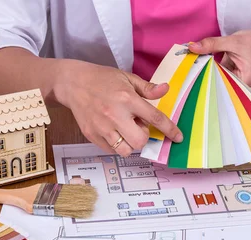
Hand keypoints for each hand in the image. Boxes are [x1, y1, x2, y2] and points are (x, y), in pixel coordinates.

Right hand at [54, 60, 182, 156]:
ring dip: (130, 143)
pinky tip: (114, 131)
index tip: (178, 137)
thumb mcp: (127, 78)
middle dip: (144, 136)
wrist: (72, 83)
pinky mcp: (91, 135)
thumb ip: (147, 88)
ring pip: (125, 150)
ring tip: (125, 130)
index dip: (170, 130)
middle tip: (137, 125)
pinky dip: (117, 145)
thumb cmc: (102, 79)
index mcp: (127, 99)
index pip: (155, 118)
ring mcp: (101, 127)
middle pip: (140, 140)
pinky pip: (111, 150)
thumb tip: (166, 90)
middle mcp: (114, 115)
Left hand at [188, 28, 250, 85]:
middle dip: (205, 76)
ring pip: (216, 77)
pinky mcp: (230, 74)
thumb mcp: (232, 41)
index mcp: (243, 81)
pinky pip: (217, 72)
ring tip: (191, 69)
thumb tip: (192, 47)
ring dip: (206, 71)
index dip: (207, 81)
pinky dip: (210, 67)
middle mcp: (239, 85)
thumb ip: (212, 44)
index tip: (192, 77)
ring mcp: (234, 80)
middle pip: (218, 83)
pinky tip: (199, 65)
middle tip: (187, 72)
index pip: (222, 85)